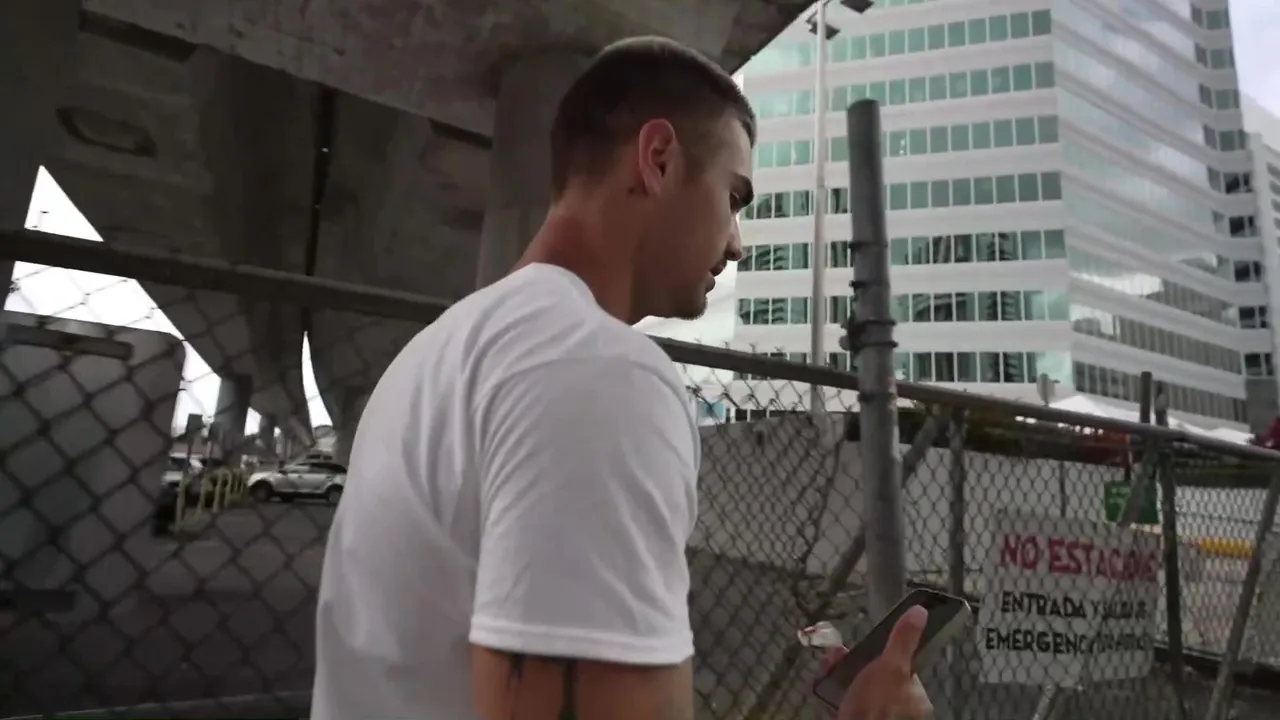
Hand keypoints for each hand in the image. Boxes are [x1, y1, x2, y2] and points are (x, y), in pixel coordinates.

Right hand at [818, 606, 932, 719]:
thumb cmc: (876, 706)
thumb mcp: (892, 667)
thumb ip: (903, 641)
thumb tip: (920, 611)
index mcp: (913, 698)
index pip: (899, 669)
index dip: (878, 654)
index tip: (858, 647)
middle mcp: (898, 711)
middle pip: (873, 677)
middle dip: (850, 661)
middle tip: (833, 656)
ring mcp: (872, 716)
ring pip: (854, 689)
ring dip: (835, 673)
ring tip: (824, 667)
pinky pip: (841, 704)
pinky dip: (828, 692)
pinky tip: (818, 683)